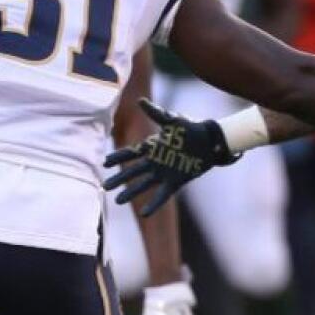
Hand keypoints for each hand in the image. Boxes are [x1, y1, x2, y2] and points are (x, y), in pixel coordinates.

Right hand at [103, 99, 239, 215]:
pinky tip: (145, 213)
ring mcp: (165, 173)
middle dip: (119, 178)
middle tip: (104, 186)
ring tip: (117, 201)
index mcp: (153, 147)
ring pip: (143, 185)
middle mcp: (156, 162)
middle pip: (133, 172)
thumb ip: (157, 113)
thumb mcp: (173, 121)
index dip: (118, 157)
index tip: (104, 162)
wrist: (210, 142)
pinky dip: (154, 204)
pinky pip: (162, 195)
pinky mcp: (175, 182)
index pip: (131, 153)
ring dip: (131, 192)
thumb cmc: (191, 129)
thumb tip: (140, 101)